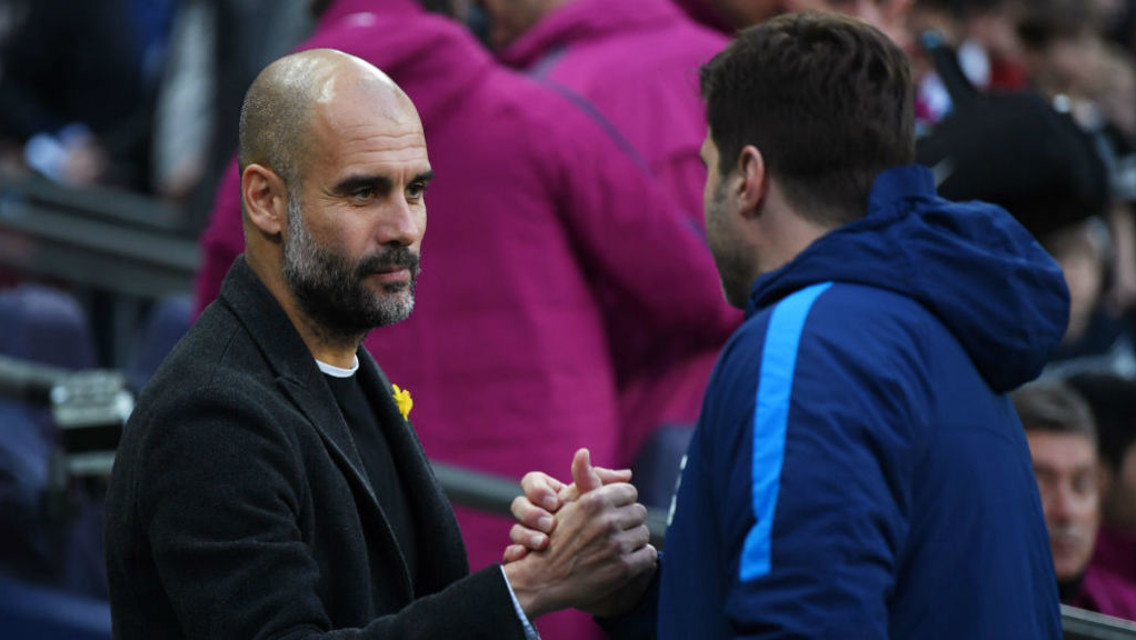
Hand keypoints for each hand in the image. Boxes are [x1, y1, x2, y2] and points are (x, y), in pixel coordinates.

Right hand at [502, 449, 655, 618]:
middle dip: (628, 522)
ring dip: (633, 541)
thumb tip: (595, 457)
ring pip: (644, 534)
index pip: (629, 491)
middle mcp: (607, 521)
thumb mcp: (567, 503)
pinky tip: (623, 562)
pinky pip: (649, 555)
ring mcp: (617, 546)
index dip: (620, 503)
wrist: (544, 579)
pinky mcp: (624, 568)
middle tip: (613, 533)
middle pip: (639, 512)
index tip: (611, 513)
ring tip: (616, 548)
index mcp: (595, 500)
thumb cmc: (556, 538)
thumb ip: (584, 478)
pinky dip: (640, 559)